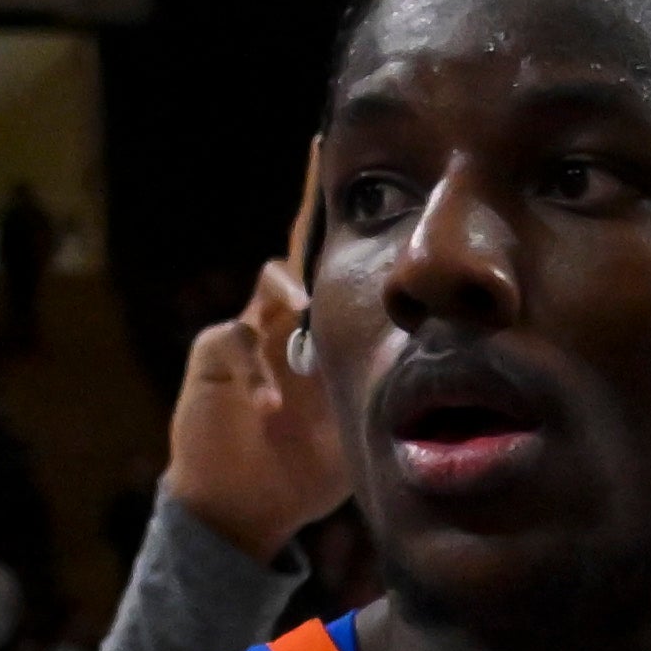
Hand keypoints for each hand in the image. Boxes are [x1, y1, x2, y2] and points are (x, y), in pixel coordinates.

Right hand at [165, 142, 349, 558]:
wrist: (245, 504)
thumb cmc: (307, 464)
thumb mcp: (359, 422)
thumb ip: (381, 384)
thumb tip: (436, 363)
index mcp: (315, 329)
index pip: (329, 260)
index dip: (329, 208)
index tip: (333, 146)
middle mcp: (280, 317)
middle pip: (296, 258)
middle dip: (309, 228)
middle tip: (321, 192)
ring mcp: (245, 332)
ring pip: (272, 289)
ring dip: (292, 314)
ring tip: (301, 349)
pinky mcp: (214, 354)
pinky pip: (242, 343)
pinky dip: (262, 373)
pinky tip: (273, 408)